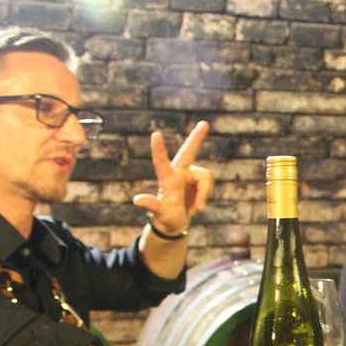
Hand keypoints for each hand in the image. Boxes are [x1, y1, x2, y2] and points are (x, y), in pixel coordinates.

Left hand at [133, 121, 213, 236]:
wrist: (176, 221)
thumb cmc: (166, 217)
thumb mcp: (160, 214)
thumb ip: (151, 205)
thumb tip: (136, 199)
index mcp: (167, 179)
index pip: (161, 162)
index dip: (159, 150)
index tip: (155, 134)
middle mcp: (179, 172)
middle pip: (189, 152)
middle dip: (196, 138)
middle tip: (204, 123)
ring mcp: (190, 175)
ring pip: (206, 177)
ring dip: (204, 193)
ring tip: (196, 209)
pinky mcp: (199, 180)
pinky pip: (209, 183)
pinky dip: (206, 195)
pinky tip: (198, 205)